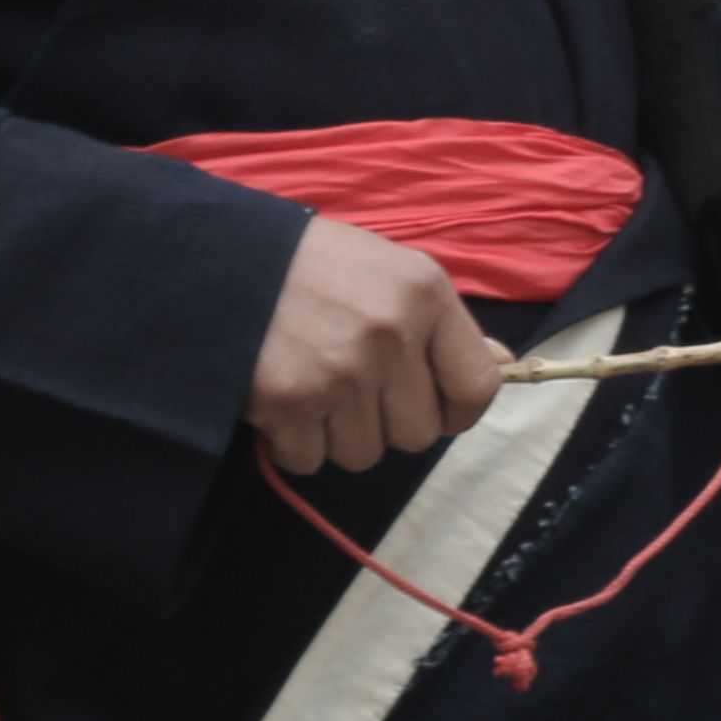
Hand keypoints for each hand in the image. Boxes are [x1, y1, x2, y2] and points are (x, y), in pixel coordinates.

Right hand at [247, 216, 507, 477]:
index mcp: (425, 293)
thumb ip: (442, 325)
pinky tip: (281, 399)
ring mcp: (342, 371)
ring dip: (337, 434)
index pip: (477, 385)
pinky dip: (294, 443)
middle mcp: (391, 334)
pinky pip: (310, 460)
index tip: (434, 407)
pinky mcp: (290, 401)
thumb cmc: (312, 267)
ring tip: (313, 385)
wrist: (219, 260)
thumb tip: (501, 365)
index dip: (457, 410)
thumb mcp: (390, 273)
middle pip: (418, 433)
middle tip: (352, 387)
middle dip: (386, 422)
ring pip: (365, 454)